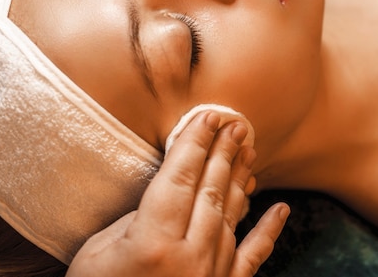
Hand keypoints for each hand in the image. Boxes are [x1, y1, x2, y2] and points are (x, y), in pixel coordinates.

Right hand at [67, 111, 288, 276]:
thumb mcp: (95, 255)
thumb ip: (134, 221)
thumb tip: (168, 194)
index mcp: (153, 243)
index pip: (179, 177)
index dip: (194, 142)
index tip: (207, 116)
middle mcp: (189, 256)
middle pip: (210, 190)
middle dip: (223, 152)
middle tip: (236, 124)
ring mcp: (212, 275)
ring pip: (232, 215)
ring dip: (241, 180)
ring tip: (248, 150)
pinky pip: (253, 256)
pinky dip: (269, 231)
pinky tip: (281, 208)